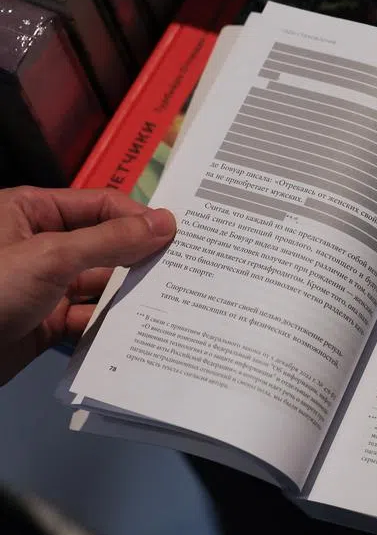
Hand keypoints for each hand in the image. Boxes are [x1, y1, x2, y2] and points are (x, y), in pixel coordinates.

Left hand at [0, 187, 175, 383]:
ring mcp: (43, 286)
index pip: (99, 206)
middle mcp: (40, 245)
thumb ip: (110, 240)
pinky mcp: (45, 323)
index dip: (138, 218)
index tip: (179, 237)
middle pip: (104, 245)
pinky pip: (87, 318)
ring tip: (174, 300)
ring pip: (99, 284)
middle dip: (140, 258)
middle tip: (187, 270)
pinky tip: (142, 328)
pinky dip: (111, 324)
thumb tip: (167, 223)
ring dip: (129, 294)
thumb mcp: (51, 257)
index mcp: (31, 212)